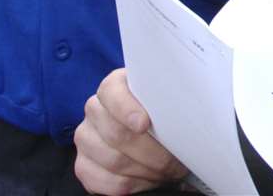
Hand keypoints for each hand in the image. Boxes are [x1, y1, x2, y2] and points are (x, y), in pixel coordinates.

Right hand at [73, 69, 187, 194]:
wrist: (147, 133)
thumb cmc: (159, 113)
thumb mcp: (163, 98)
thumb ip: (168, 99)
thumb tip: (190, 111)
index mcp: (113, 87)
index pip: (112, 93)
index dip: (128, 110)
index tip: (144, 124)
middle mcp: (94, 109)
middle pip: (117, 134)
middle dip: (152, 153)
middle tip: (175, 162)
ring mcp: (86, 138)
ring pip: (112, 160)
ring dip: (146, 171)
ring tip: (167, 172)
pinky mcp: (83, 165)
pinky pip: (102, 181)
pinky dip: (132, 185)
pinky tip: (149, 180)